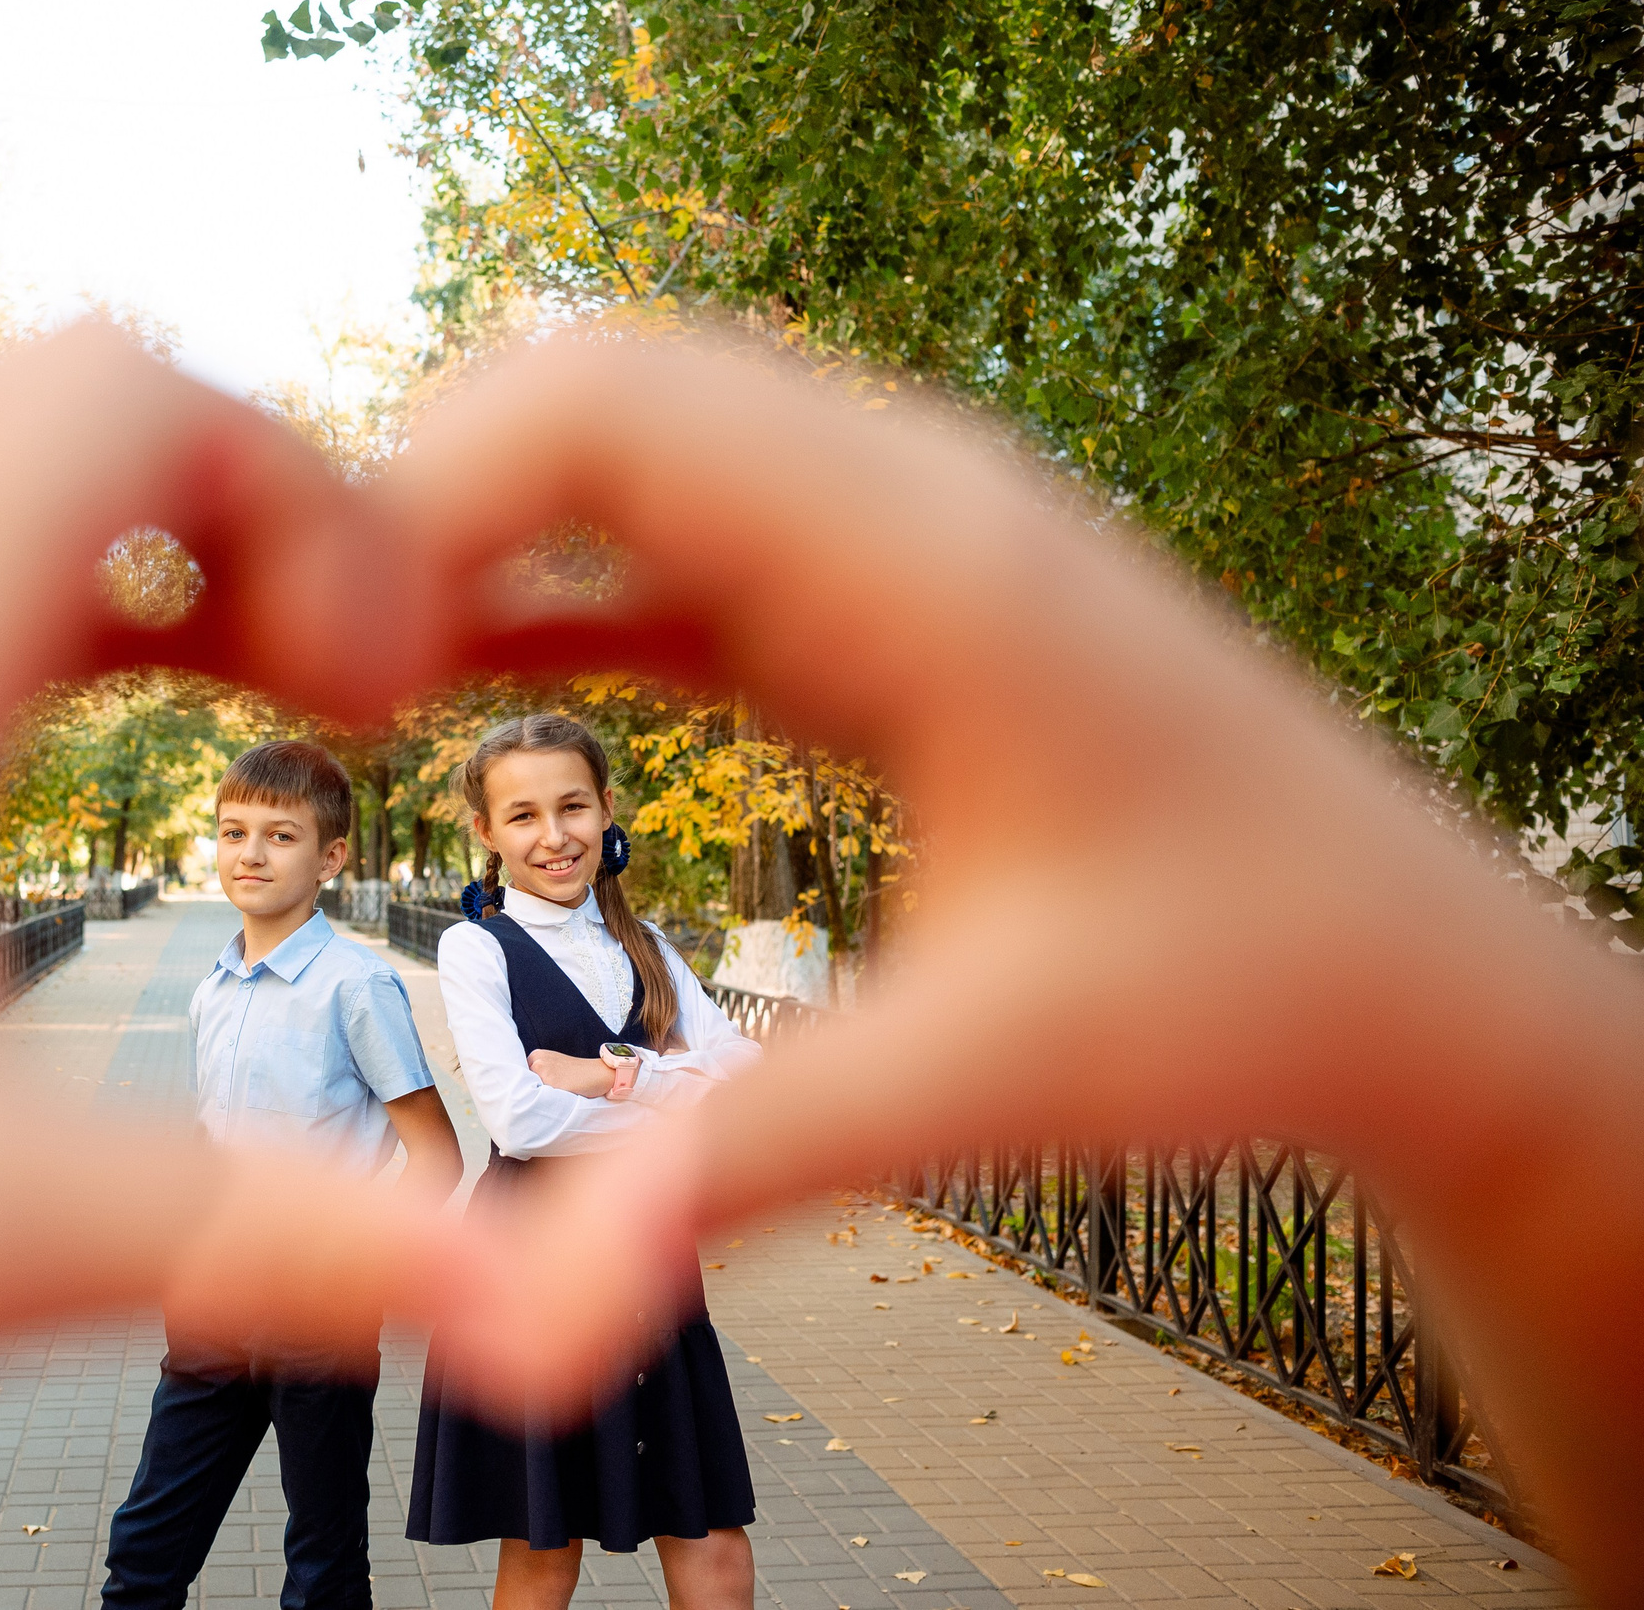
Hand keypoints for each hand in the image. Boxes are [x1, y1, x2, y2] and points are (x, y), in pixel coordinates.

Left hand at [0, 327, 473, 1609]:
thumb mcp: (1, 1229)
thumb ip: (288, 1236)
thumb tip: (550, 1310)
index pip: (119, 382)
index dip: (304, 487)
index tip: (374, 687)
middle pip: (60, 386)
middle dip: (247, 494)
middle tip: (343, 680)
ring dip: (145, 528)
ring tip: (265, 681)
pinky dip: (44, 575)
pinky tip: (107, 705)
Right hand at [382, 333, 1643, 1589]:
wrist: (1412, 969)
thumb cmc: (1244, 1002)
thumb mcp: (980, 1084)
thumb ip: (735, 1167)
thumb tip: (525, 1321)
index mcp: (923, 560)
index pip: (601, 403)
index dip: (412, 495)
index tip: (319, 672)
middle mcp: (905, 491)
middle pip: (590, 383)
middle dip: (413, 496)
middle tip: (292, 678)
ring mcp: (897, 526)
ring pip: (626, 438)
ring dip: (475, 528)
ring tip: (339, 674)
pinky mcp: (884, 589)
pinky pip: (675, 532)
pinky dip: (551, 580)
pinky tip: (457, 679)